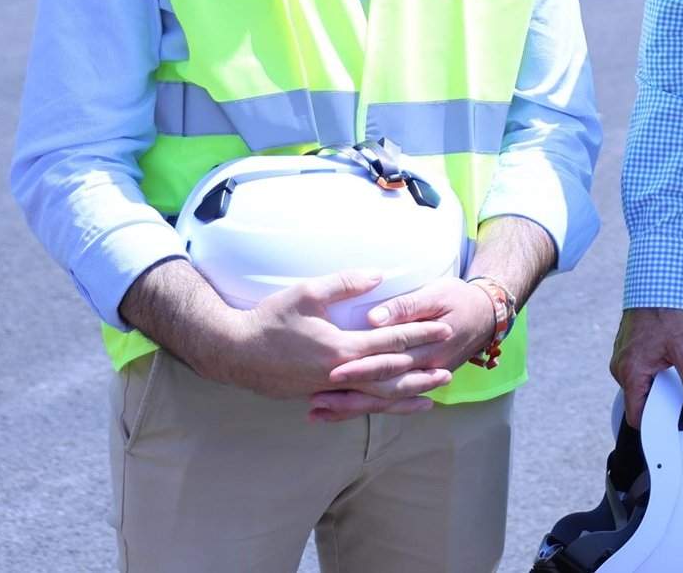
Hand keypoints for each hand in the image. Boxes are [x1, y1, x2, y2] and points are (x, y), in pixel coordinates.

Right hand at [203, 269, 456, 401]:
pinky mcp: (317, 396)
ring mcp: (328, 389)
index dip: (419, 334)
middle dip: (421, 373)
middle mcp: (339, 374)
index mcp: (341, 348)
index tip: (444, 329)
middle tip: (449, 371)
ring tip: (430, 398)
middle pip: (390, 378)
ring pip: (374, 399)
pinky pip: (355, 404)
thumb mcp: (307, 293)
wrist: (233, 353)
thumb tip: (380, 275)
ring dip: (404, 398)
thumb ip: (345, 283)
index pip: (390, 341)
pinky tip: (389, 407)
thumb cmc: (269, 320)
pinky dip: (377, 406)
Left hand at [310, 275, 499, 422]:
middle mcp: (422, 371)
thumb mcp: (436, 294)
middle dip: (347, 396)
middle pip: (380, 389)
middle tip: (315, 399)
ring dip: (349, 408)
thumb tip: (374, 319)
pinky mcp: (416, 381)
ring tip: (317, 412)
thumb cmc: (459, 299)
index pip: (388, 361)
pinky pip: (386, 401)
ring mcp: (421, 380)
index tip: (332, 370)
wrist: (487, 315)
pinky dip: (361, 407)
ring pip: (381, 401)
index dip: (360, 366)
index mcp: (427, 348)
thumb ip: (405, 306)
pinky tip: (336, 413)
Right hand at [611, 307, 682, 427]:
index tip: (673, 422)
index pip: (637, 417)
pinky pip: (636, 372)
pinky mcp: (624, 352)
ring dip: (655, 385)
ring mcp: (620, 360)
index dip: (655, 424)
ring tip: (672, 371)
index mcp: (630, 374)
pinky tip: (665, 362)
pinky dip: (650, 373)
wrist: (656, 285)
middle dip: (658, 402)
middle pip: (638, 402)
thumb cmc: (668, 314)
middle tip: (680, 394)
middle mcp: (620, 369)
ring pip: (638, 387)